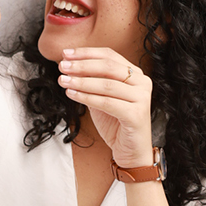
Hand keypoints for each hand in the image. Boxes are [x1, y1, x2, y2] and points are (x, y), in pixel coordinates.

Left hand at [58, 48, 152, 165]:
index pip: (109, 55)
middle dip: (82, 65)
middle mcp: (142, 82)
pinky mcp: (137, 115)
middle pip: (108, 67)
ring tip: (63, 81)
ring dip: (81, 81)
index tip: (65, 54)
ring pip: (107, 84)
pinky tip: (72, 94)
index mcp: (136, 74)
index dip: (86, 53)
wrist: (131, 152)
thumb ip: (91, 82)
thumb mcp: (101, 98)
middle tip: (62, 66)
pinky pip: (107, 102)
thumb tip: (70, 66)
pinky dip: (87, 97)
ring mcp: (142, 98)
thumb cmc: (116, 124)